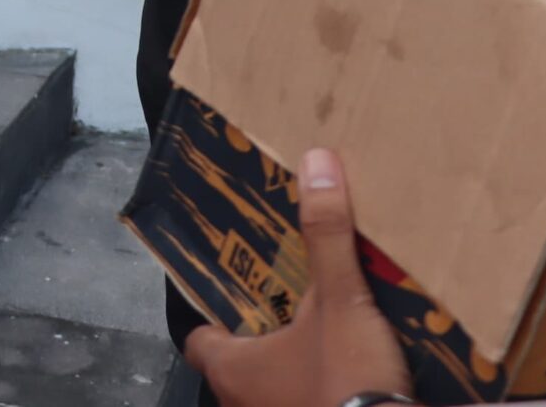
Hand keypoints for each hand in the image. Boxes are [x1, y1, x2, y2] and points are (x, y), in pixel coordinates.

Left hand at [182, 148, 413, 406]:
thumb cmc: (345, 379)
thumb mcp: (340, 301)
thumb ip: (326, 237)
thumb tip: (316, 162)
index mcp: (232, 370)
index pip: (198, 339)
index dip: (210, 315)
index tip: (232, 290)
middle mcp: (244, 404)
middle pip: (236, 363)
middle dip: (259, 336)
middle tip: (283, 300)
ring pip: (270, 388)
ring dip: (290, 365)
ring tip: (319, 330)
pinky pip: (304, 402)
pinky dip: (316, 388)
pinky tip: (347, 368)